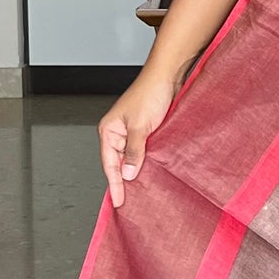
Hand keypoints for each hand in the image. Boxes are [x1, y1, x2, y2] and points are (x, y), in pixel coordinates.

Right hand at [98, 60, 179, 208]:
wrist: (168, 76)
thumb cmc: (151, 93)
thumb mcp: (141, 126)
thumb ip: (134, 151)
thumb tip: (128, 174)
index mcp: (109, 130)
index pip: (109, 164)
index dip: (115, 184)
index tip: (118, 201)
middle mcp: (118, 132)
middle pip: (119, 163)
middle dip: (124, 182)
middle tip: (130, 202)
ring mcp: (132, 132)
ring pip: (132, 159)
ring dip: (138, 172)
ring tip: (142, 192)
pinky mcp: (147, 131)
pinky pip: (144, 152)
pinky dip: (147, 163)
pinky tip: (153, 173)